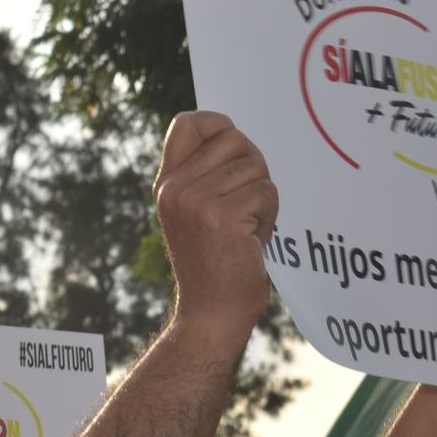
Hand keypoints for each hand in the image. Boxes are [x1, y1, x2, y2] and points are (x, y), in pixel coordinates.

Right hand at [152, 112, 276, 339]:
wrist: (211, 314)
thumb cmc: (214, 265)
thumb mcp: (196, 213)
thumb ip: (205, 176)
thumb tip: (237, 138)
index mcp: (167, 184)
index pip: (188, 122)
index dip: (220, 125)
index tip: (235, 152)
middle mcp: (175, 188)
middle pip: (235, 139)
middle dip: (254, 167)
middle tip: (248, 203)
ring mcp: (196, 200)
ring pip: (255, 166)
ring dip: (263, 198)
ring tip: (247, 228)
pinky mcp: (221, 216)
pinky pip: (266, 192)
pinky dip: (269, 217)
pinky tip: (252, 241)